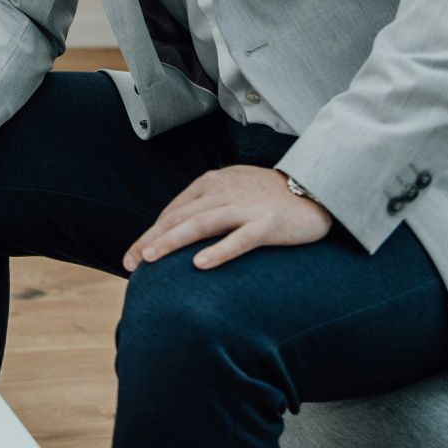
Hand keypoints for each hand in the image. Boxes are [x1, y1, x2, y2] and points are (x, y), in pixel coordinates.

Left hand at [123, 166, 332, 271]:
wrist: (316, 190)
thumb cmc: (270, 197)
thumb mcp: (233, 192)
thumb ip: (207, 206)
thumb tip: (177, 230)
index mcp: (212, 183)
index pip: (174, 211)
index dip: (151, 233)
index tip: (133, 256)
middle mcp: (224, 192)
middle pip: (180, 218)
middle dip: (151, 240)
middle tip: (130, 263)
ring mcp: (246, 207)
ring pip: (201, 225)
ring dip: (172, 242)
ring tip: (150, 259)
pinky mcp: (268, 224)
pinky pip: (239, 239)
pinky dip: (218, 251)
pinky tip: (199, 264)